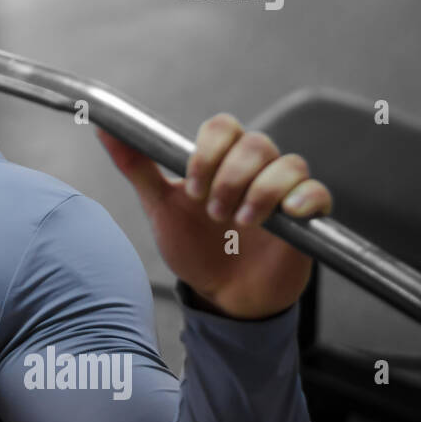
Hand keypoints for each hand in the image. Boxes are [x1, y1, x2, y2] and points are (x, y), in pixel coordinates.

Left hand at [97, 114, 332, 318]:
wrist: (221, 295)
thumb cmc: (194, 247)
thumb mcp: (160, 206)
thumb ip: (136, 166)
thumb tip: (102, 129)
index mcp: (220, 161)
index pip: (223, 126)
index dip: (207, 151)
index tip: (191, 187)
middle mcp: (255, 170)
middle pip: (256, 143)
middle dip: (230, 177)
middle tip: (212, 212)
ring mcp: (283, 192)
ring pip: (288, 164)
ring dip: (260, 192)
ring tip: (238, 223)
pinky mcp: (307, 218)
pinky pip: (318, 193)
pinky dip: (303, 199)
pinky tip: (286, 215)